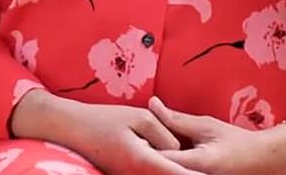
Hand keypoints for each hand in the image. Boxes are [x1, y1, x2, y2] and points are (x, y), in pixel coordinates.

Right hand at [11, 90, 205, 174]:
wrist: (72, 130)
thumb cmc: (105, 119)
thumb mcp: (140, 117)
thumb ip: (165, 133)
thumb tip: (179, 148)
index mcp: (145, 161)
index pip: (179, 174)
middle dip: (189, 174)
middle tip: (213, 172)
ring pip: (161, 174)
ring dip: (177, 169)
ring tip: (196, 167)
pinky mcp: (127, 174)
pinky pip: (151, 172)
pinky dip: (164, 168)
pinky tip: (173, 160)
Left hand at [148, 96, 285, 174]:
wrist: (263, 161)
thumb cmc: (235, 141)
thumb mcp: (207, 125)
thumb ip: (177, 119)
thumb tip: (152, 104)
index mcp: (201, 163)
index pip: (163, 157)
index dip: (146, 147)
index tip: (136, 136)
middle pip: (163, 169)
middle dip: (150, 157)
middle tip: (140, 143)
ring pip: (169, 174)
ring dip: (160, 163)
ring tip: (152, 149)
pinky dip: (172, 167)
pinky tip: (168, 158)